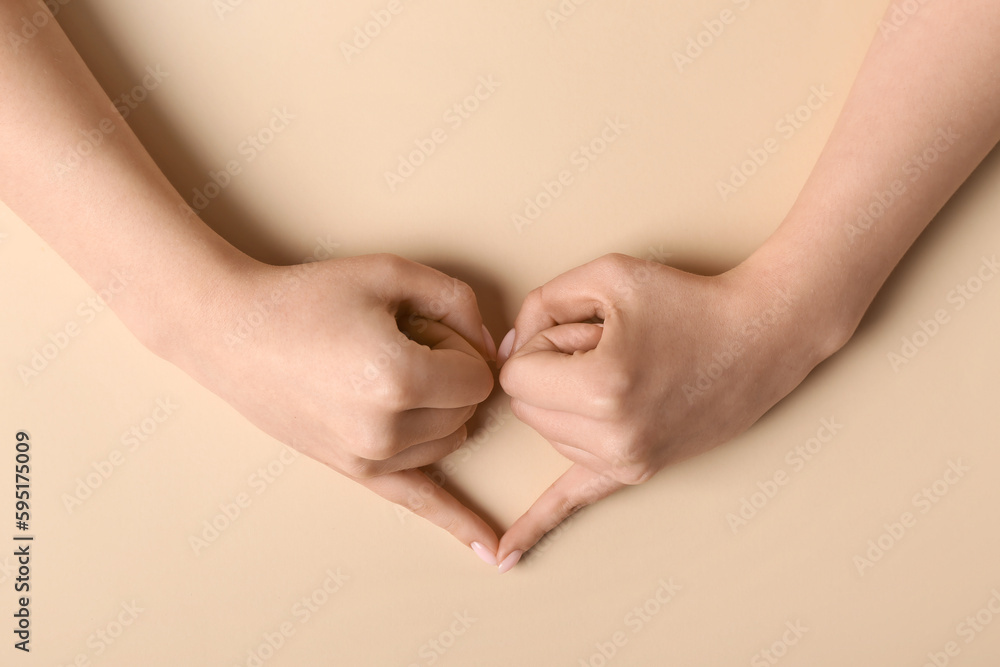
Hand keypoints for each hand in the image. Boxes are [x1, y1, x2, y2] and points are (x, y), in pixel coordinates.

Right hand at [163, 253, 499, 557]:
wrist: (232, 333)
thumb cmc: (308, 297)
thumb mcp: (390, 273)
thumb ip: (459, 300)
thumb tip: (496, 348)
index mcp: (398, 378)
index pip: (478, 378)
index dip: (459, 348)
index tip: (422, 330)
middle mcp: (385, 429)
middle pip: (467, 411)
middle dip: (450, 376)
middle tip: (401, 345)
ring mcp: (368, 457)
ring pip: (451, 442)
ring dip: (439, 410)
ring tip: (386, 374)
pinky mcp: (354, 471)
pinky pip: (418, 502)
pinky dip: (458, 523)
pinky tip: (490, 551)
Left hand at [494, 253, 839, 565]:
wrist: (759, 336)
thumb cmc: (686, 300)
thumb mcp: (606, 276)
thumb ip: (539, 304)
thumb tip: (505, 351)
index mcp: (600, 388)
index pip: (515, 375)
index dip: (539, 343)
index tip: (578, 330)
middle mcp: (612, 435)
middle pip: (525, 407)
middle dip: (549, 371)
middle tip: (602, 346)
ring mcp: (627, 461)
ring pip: (546, 434)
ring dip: (566, 401)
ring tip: (620, 371)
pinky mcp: (638, 471)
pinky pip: (575, 503)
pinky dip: (536, 526)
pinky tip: (507, 555)